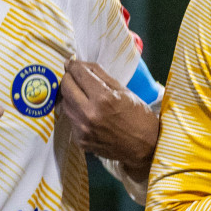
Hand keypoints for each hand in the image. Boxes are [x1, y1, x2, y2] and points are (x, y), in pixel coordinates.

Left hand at [60, 59, 158, 179]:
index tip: (72, 63)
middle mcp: (89, 113)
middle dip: (69, 78)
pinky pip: (70, 119)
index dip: (74, 65)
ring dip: (70, 95)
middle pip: (65, 87)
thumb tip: (81, 64)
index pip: (78, 74)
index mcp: (103, 98)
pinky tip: (86, 111)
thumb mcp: (124, 91)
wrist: (145, 148)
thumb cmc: (139, 117)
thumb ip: (100, 75)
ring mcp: (82, 128)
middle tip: (75, 76)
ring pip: (64, 103)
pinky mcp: (79, 139)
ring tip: (82, 93)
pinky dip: (75, 111)